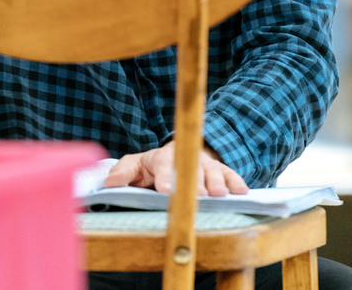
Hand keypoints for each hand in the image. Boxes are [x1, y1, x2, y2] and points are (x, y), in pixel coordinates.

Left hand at [103, 141, 247, 196]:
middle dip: (196, 182)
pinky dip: (236, 183)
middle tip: (199, 195)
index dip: (165, 176)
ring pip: (213, 171)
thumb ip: (124, 173)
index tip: (166, 189)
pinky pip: (230, 175)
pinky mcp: (220, 171)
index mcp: (162, 157)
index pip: (163, 163)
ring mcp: (205, 164)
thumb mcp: (135, 166)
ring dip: (217, 183)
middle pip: (192, 168)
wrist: (178, 156)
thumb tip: (110, 183)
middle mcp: (187, 158)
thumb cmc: (153, 166)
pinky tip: (241, 193)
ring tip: (219, 196)